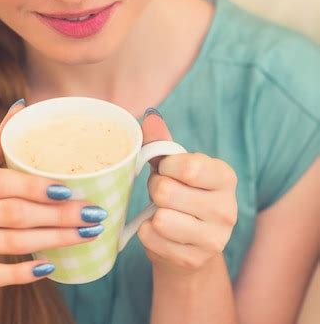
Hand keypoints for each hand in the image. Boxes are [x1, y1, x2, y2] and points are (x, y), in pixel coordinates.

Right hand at [0, 101, 104, 297]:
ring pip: (10, 243)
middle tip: (94, 213)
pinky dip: (21, 273)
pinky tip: (50, 266)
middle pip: (13, 214)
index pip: (2, 183)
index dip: (36, 186)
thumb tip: (23, 106)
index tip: (70, 188)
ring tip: (87, 234)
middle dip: (58, 215)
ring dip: (53, 241)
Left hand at [138, 111, 237, 276]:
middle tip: (163, 192)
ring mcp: (214, 239)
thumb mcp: (176, 165)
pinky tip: (161, 232)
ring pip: (160, 218)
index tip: (166, 169)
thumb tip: (150, 116)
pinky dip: (147, 233)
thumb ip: (162, 140)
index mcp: (225, 177)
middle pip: (166, 192)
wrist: (190, 244)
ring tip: (163, 211)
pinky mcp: (193, 260)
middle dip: (155, 188)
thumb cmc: (181, 193)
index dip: (166, 166)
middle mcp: (227, 209)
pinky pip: (151, 238)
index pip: (189, 168)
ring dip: (152, 212)